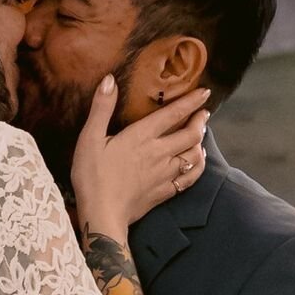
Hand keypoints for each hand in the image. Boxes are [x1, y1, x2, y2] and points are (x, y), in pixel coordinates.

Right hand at [72, 75, 209, 240]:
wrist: (103, 214)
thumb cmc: (92, 176)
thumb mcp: (89, 138)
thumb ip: (101, 108)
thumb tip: (109, 80)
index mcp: (142, 136)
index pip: (173, 114)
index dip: (191, 102)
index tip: (204, 93)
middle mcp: (159, 153)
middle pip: (190, 134)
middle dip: (200, 121)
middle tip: (204, 113)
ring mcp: (165, 174)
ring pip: (194, 155)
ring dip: (200, 142)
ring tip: (201, 134)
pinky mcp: (165, 191)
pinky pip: (190, 177)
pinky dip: (198, 166)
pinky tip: (198, 161)